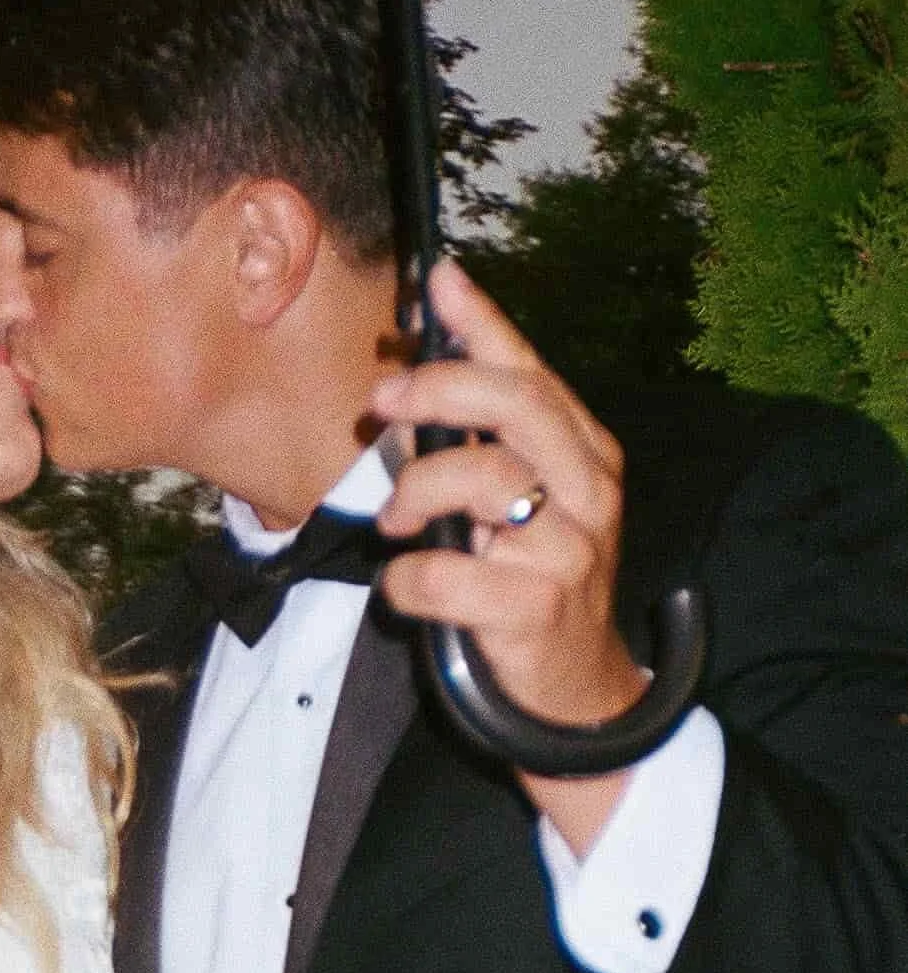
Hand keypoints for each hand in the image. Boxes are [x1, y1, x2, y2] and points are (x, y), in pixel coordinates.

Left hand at [370, 258, 643, 850]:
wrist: (575, 692)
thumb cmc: (532, 584)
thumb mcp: (516, 505)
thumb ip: (475, 447)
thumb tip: (405, 388)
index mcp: (585, 454)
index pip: (532, 372)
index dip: (483, 323)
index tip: (438, 280)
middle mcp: (589, 491)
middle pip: (517, 406)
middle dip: (440, 389)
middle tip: (382, 402)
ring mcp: (568, 550)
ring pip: (483, 483)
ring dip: (417, 493)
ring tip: (396, 523)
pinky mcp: (535, 610)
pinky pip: (447, 575)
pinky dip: (408, 581)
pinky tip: (408, 589)